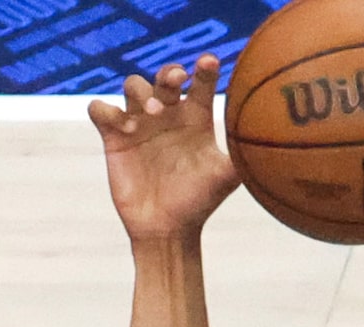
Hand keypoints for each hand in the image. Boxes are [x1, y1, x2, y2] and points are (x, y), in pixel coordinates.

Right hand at [89, 56, 238, 244]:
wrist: (167, 229)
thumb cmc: (198, 202)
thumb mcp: (223, 180)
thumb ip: (240, 159)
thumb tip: (264, 144)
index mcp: (195, 118)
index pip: (200, 84)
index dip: (204, 70)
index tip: (210, 61)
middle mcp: (167, 115)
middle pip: (164, 76)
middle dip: (170, 71)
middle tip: (178, 79)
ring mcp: (139, 122)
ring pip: (133, 85)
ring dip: (142, 91)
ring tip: (155, 112)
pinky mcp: (114, 136)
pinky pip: (100, 109)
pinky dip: (106, 110)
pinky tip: (123, 126)